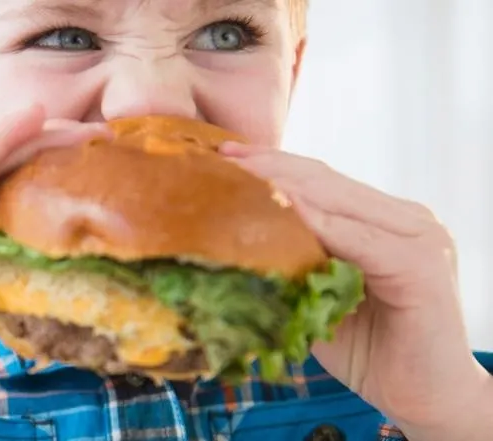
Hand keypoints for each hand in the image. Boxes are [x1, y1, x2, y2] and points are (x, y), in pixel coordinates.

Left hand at [221, 143, 492, 439]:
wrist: (424, 397)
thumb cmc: (368, 350)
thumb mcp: (318, 298)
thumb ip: (292, 263)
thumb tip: (228, 242)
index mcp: (384, 221)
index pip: (319, 180)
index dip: (271, 164)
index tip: (221, 155)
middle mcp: (406, 220)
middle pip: (325, 180)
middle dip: (269, 165)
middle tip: (220, 155)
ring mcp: (419, 238)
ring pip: (339, 200)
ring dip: (284, 185)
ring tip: (238, 175)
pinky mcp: (422, 265)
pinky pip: (359, 238)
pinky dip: (319, 224)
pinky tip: (283, 210)